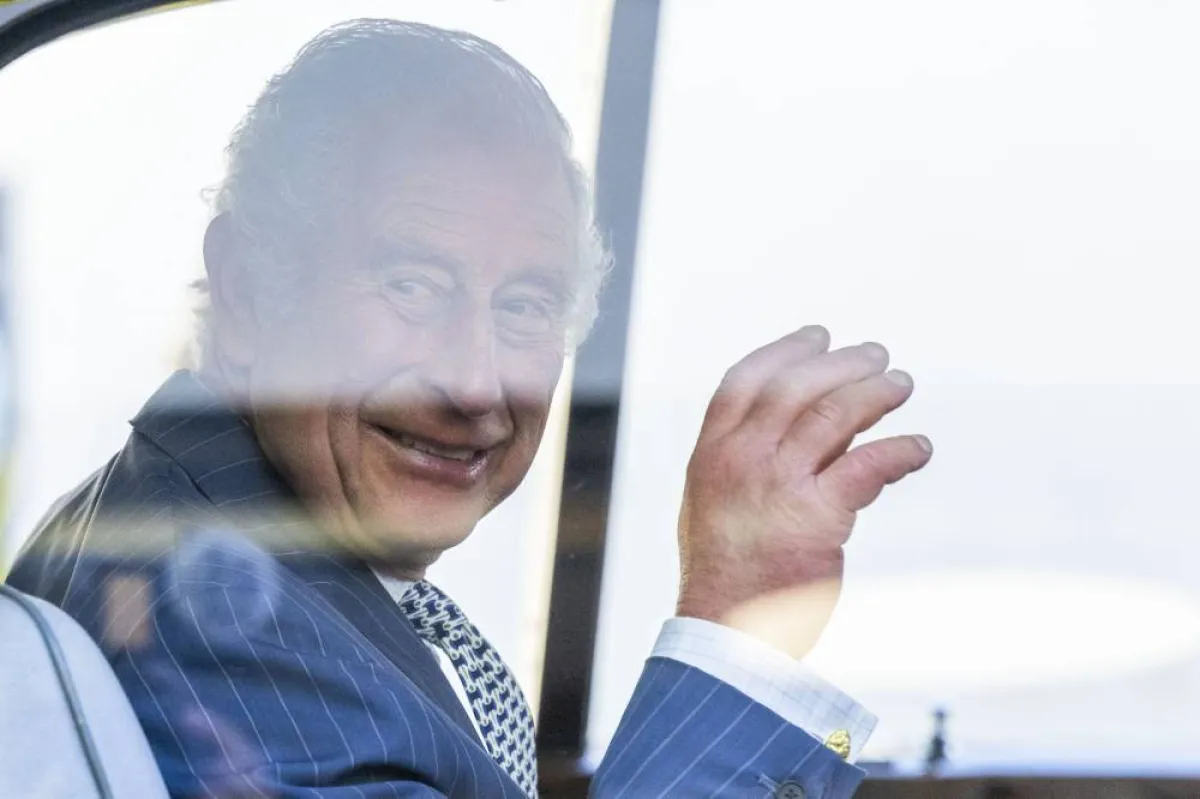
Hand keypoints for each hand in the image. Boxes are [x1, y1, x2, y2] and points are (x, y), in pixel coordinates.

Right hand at [675, 325, 931, 656]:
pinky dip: (900, 451)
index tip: (818, 335)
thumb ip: (742, 463)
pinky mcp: (817, 515)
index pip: (744, 381)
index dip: (784, 351)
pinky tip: (919, 449)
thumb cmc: (725, 573)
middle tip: (878, 356)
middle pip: (795, 386)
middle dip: (841, 363)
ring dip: (876, 394)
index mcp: (710, 453)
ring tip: (902, 385)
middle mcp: (740, 459)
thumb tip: (806, 430)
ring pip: (834, 415)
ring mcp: (776, 484)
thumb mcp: (710, 504)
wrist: (726, 631)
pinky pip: (868, 465)